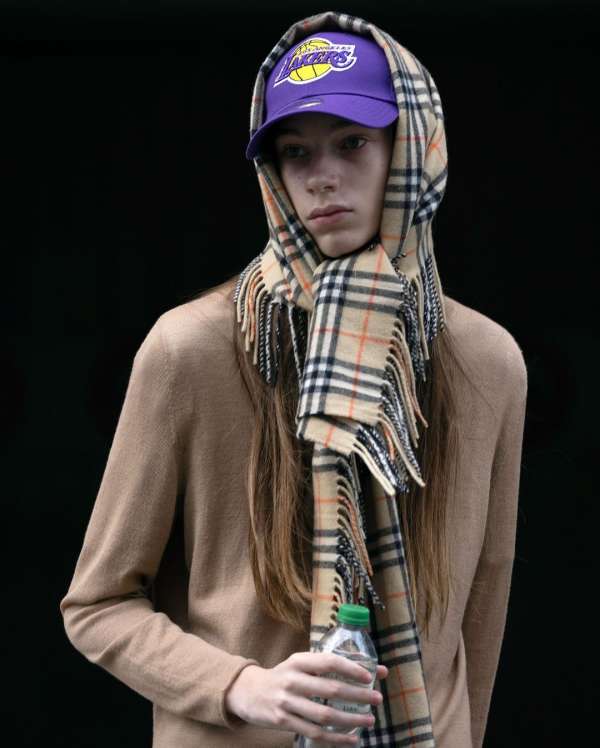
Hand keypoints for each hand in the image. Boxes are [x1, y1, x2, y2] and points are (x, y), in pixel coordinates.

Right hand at [225, 651, 388, 744]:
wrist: (248, 691)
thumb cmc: (284, 675)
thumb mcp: (300, 664)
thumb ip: (329, 666)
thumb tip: (373, 669)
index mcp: (299, 661)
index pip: (329, 662)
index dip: (351, 669)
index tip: (370, 676)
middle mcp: (293, 679)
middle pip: (331, 690)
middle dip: (358, 696)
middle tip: (377, 699)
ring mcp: (287, 702)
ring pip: (325, 715)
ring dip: (351, 719)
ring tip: (370, 720)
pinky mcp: (284, 722)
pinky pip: (315, 733)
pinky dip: (336, 739)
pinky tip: (352, 738)